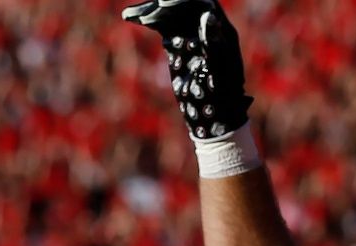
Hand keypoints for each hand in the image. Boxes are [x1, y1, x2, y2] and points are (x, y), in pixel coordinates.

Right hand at [123, 0, 250, 140]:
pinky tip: (132, 18)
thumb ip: (213, 43)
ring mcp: (194, 38)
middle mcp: (209, 31)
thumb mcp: (218, 72)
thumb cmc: (222, 101)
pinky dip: (149, 21)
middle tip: (143, 15)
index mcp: (223, 33)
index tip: (162, 6)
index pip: (202, 5)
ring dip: (152, 11)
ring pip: (171, 14)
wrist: (215, 123)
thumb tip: (207, 14)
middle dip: (162, 6)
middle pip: (184, 6)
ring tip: (132, 14)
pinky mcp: (180, 48)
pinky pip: (164, 27)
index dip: (182, 2)